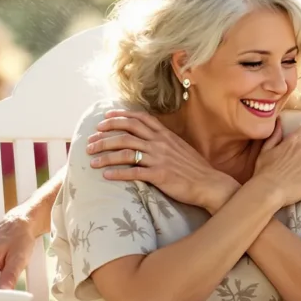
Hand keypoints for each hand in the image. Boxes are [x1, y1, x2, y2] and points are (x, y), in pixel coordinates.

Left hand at [86, 110, 239, 210]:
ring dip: (105, 155)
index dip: (119, 117)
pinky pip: (133, 173)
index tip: (104, 118)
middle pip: (126, 133)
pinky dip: (117, 173)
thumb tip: (149, 137)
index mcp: (165, 135)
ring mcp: (159, 158)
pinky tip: (106, 176)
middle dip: (104, 136)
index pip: (138, 119)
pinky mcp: (159, 175)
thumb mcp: (180, 147)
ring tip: (92, 161)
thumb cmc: (194, 168)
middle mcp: (160, 143)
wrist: (209, 183)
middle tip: (90, 141)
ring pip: (125, 152)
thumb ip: (164, 140)